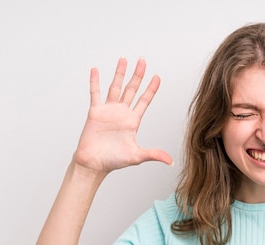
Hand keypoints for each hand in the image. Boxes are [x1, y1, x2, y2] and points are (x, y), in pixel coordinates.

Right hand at [74, 58, 172, 174]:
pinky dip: (95, 82)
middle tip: (142, 61)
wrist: (93, 164)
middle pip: (131, 89)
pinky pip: (95, 94)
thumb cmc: (114, 161)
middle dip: (137, 75)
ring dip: (119, 73)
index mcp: (133, 121)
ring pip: (115, 87)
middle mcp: (122, 113)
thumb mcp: (137, 156)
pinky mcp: (95, 112)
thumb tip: (171, 162)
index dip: (151, 89)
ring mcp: (108, 111)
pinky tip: (96, 70)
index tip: (157, 77)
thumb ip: (154, 155)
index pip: (144, 101)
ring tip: (124, 60)